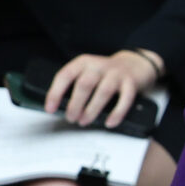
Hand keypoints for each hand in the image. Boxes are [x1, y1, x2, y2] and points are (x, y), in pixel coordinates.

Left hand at [44, 50, 158, 127]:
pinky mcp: (131, 83)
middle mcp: (99, 65)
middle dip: (75, 104)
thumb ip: (76, 86)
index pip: (65, 75)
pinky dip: (117, 113)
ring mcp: (116, 74)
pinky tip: (110, 122)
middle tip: (71, 118)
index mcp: (84, 62)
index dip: (55, 92)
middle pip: (84, 84)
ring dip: (92, 110)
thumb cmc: (105, 74)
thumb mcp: (88, 73)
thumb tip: (61, 109)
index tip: (50, 108)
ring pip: (103, 92)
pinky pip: (125, 99)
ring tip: (84, 121)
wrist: (134, 64)